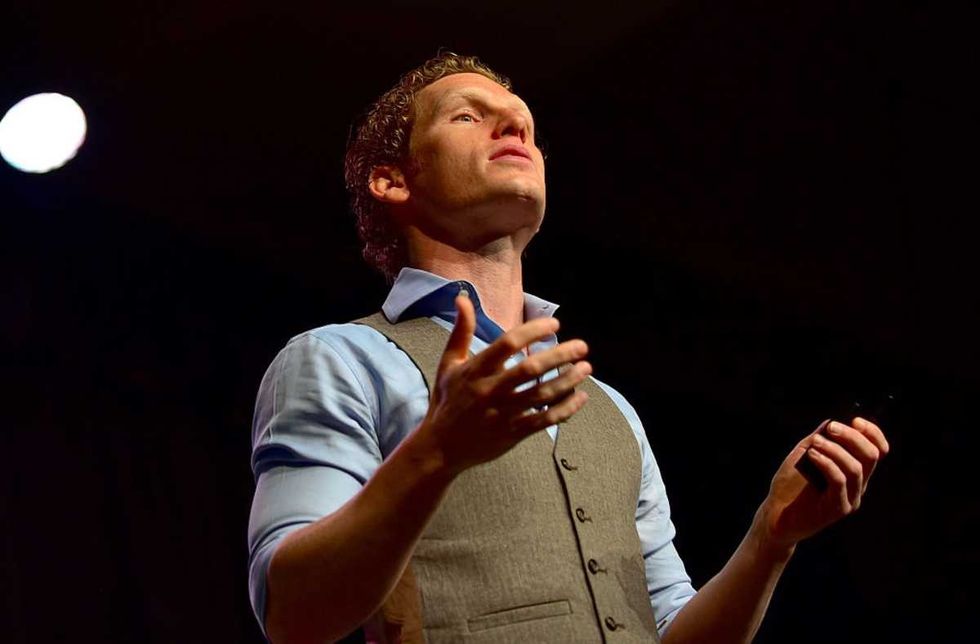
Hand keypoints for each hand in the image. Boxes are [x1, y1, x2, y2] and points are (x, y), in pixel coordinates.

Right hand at [415, 293, 590, 474]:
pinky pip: (544, 419)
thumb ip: (461, 332)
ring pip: (542, 394)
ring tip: (585, 368)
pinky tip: (580, 397)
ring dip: (568, 380)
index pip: (508, 343)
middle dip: (560, 355)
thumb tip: (463, 298)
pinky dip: (565, 409)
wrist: (440, 447)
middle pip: (531, 368)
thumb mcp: (448, 364)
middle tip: (581, 347)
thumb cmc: (447, 401)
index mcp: (475, 370)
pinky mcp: (512, 433)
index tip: (554, 324)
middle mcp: (490, 390)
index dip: (533, 330)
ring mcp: (502, 413)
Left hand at [755, 417, 889, 550]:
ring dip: (835, 449)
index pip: (877, 451)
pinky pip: (840, 482)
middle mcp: (858, 486)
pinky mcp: (838, 509)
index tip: (855, 420)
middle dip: (852, 437)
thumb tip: (832, 421)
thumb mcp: (805, 455)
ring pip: (856, 468)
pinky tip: (811, 455)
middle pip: (871, 456)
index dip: (872, 433)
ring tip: (815, 442)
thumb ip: (820, 439)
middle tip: (831, 428)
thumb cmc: (789, 485)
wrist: (775, 514)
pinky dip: (827, 463)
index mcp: (854, 472)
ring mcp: (850, 499)